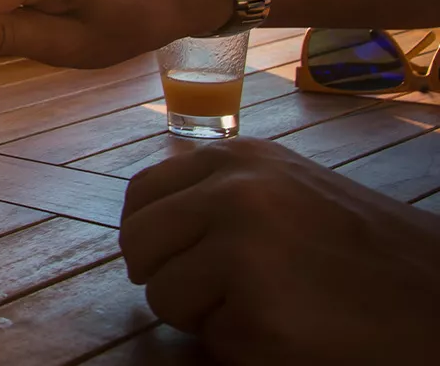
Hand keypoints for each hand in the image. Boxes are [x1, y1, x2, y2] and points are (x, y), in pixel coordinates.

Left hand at [120, 138, 438, 359]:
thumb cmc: (366, 251)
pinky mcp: (257, 315)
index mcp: (237, 158)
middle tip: (217, 295)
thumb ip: (221, 193)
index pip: (142, 193)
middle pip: (138, 245)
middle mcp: (232, 193)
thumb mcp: (288, 188)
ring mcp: (242, 252)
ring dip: (205, 316)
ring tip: (271, 307)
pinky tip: (294, 332)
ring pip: (164, 297)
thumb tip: (148, 218)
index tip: (168, 257)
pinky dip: (242, 348)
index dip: (148, 235)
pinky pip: (211, 340)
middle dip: (166, 277)